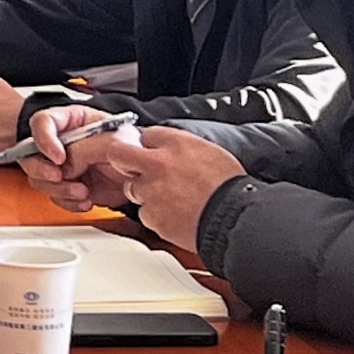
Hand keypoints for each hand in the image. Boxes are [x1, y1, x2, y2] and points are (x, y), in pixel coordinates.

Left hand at [101, 128, 248, 247]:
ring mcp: (151, 190)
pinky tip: (174, 215)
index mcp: (177, 144)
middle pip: (120, 154)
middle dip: (122, 159)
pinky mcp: (151, 215)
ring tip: (169, 199)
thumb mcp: (211, 153)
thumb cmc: (229, 188)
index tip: (151, 151)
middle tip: (132, 167)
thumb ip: (185, 148)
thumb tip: (174, 149)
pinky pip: (144, 213)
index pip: (147, 135)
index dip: (148, 145)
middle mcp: (159, 164)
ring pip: (132, 188)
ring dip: (144, 192)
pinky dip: (156, 215)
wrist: (233, 218)